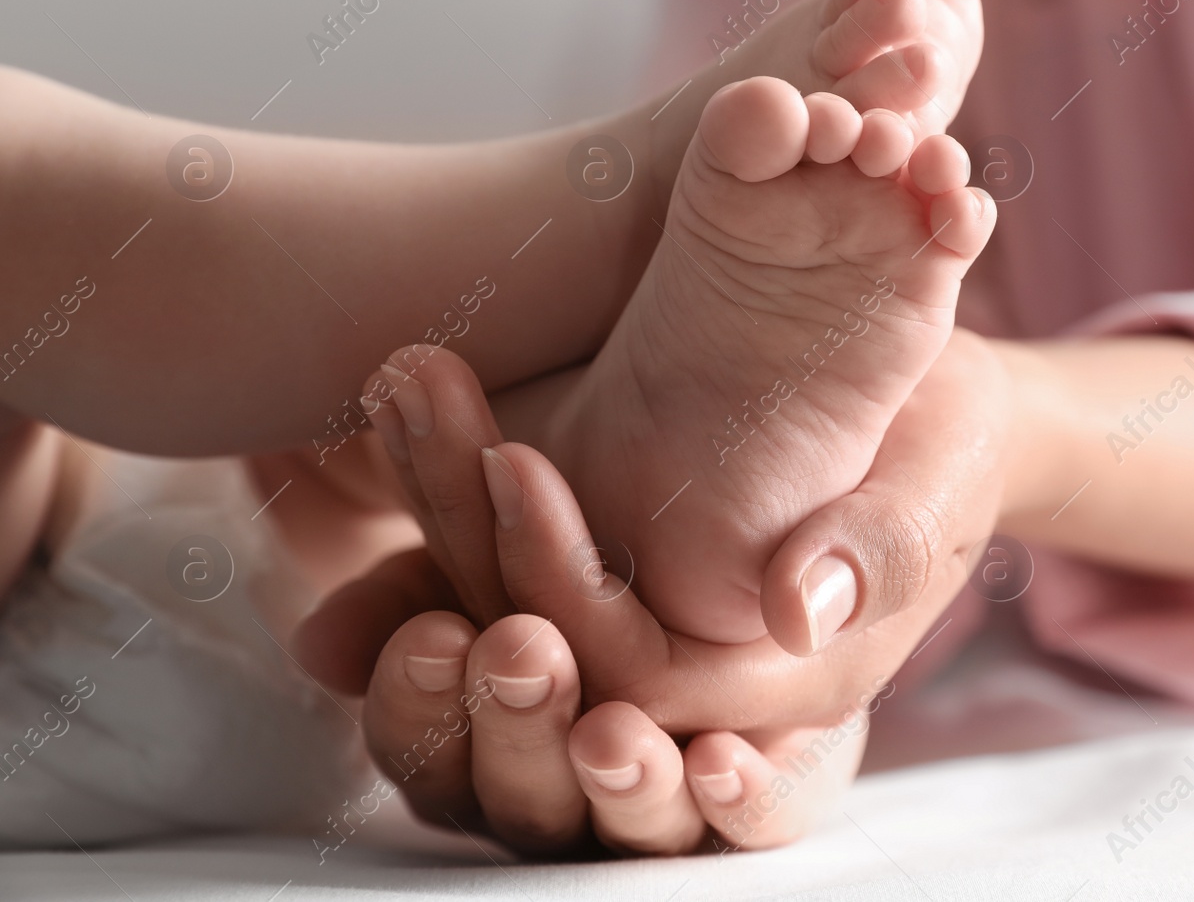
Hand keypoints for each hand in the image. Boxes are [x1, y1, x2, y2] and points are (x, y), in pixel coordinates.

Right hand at [301, 549, 863, 854]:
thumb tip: (321, 648)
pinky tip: (723, 764)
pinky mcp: (771, 789)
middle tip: (523, 650)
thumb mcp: (502, 523)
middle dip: (516, 726)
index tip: (432, 634)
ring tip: (612, 731)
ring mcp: (668, 797)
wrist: (757, 473)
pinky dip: (738, 799)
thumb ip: (424, 564)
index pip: (426, 743)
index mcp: (480, 729)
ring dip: (618, 774)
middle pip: (518, 794)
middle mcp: (566, 785)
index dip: (417, 705)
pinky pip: (757, 820)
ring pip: (631, 816)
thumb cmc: (605, 508)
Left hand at [353, 329, 1009, 732]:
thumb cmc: (940, 453)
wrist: (923, 420)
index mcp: (774, 690)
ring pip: (494, 625)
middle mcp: (681, 691)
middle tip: (415, 409)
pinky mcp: (591, 590)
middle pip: (537, 668)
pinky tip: (399, 412)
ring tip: (403, 388)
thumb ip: (881, 553)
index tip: (516, 462)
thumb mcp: (932, 491)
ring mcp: (626, 641)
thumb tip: (800, 608)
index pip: (636, 677)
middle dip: (462, 532)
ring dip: (432, 506)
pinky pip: (486, 583)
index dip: (564, 586)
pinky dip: (434, 501)